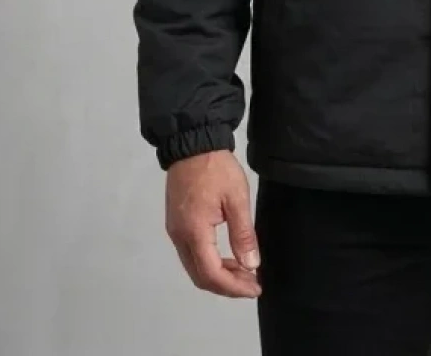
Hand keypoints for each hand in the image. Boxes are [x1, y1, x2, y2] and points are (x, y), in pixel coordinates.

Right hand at [165, 149, 261, 298]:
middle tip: (252, 283)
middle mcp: (179, 237)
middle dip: (227, 285)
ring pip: (194, 267)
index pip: (211, 274)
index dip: (233, 287)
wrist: (193, 143)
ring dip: (218, 274)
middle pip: (200, 276)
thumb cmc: (216, 168)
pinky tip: (227, 256)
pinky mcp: (176, 223)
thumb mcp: (237, 198)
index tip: (254, 288)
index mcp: (194, 232)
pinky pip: (191, 254)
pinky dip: (209, 261)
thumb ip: (243, 234)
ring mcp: (175, 230)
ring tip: (244, 271)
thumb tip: (251, 265)